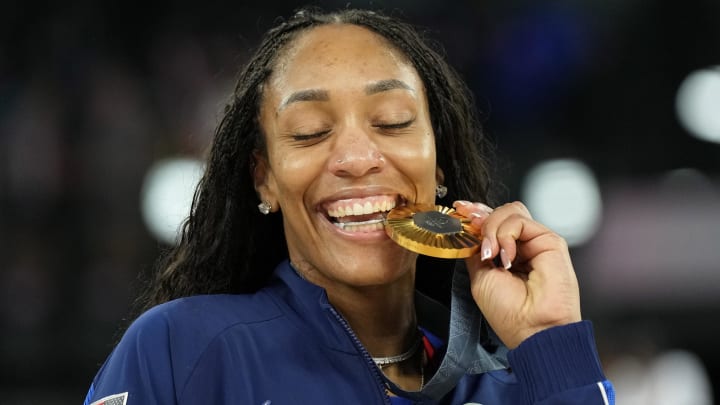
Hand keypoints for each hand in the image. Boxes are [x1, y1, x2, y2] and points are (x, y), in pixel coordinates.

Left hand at [453, 200, 581, 348]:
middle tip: (471, 225)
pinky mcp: (550, 240)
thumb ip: (477, 251)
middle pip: (501, 213)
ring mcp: (536, 242)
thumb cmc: (510, 313)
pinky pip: (521, 221)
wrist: (532, 328)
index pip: (492, 223)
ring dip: (492, 228)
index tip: (460, 210)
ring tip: (491, 253)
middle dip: (481, 216)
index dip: (476, 213)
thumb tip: (469, 232)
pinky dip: (506, 234)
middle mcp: (522, 246)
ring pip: (510, 212)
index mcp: (507, 255)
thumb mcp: (480, 277)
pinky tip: (506, 257)